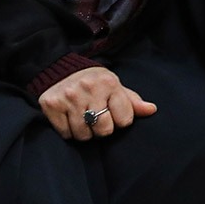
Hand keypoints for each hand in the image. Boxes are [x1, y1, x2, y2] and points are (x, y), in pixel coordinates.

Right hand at [37, 66, 156, 139]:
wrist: (59, 68)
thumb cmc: (93, 81)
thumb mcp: (114, 85)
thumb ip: (132, 100)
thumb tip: (152, 110)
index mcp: (109, 83)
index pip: (125, 120)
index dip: (120, 121)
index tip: (112, 113)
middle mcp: (89, 88)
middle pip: (104, 130)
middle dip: (102, 129)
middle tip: (96, 118)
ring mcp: (70, 97)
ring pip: (84, 135)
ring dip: (85, 132)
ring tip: (83, 118)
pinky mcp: (52, 105)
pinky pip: (66, 134)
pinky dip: (69, 131)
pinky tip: (69, 118)